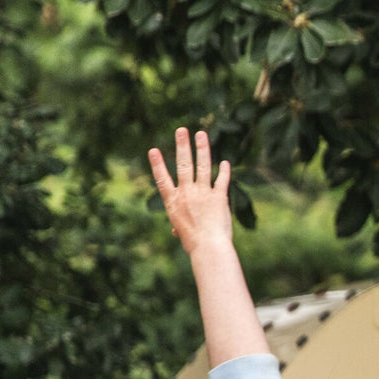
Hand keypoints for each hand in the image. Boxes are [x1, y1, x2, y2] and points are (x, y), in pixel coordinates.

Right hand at [148, 127, 231, 255]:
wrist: (209, 247)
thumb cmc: (193, 244)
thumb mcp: (180, 233)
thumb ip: (177, 225)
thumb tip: (174, 230)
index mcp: (173, 202)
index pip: (162, 179)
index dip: (158, 164)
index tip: (153, 150)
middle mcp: (187, 193)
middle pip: (183, 165)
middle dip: (182, 146)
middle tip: (182, 130)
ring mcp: (203, 193)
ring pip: (203, 166)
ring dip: (202, 148)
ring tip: (201, 134)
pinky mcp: (219, 196)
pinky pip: (222, 179)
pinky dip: (224, 171)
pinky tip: (225, 162)